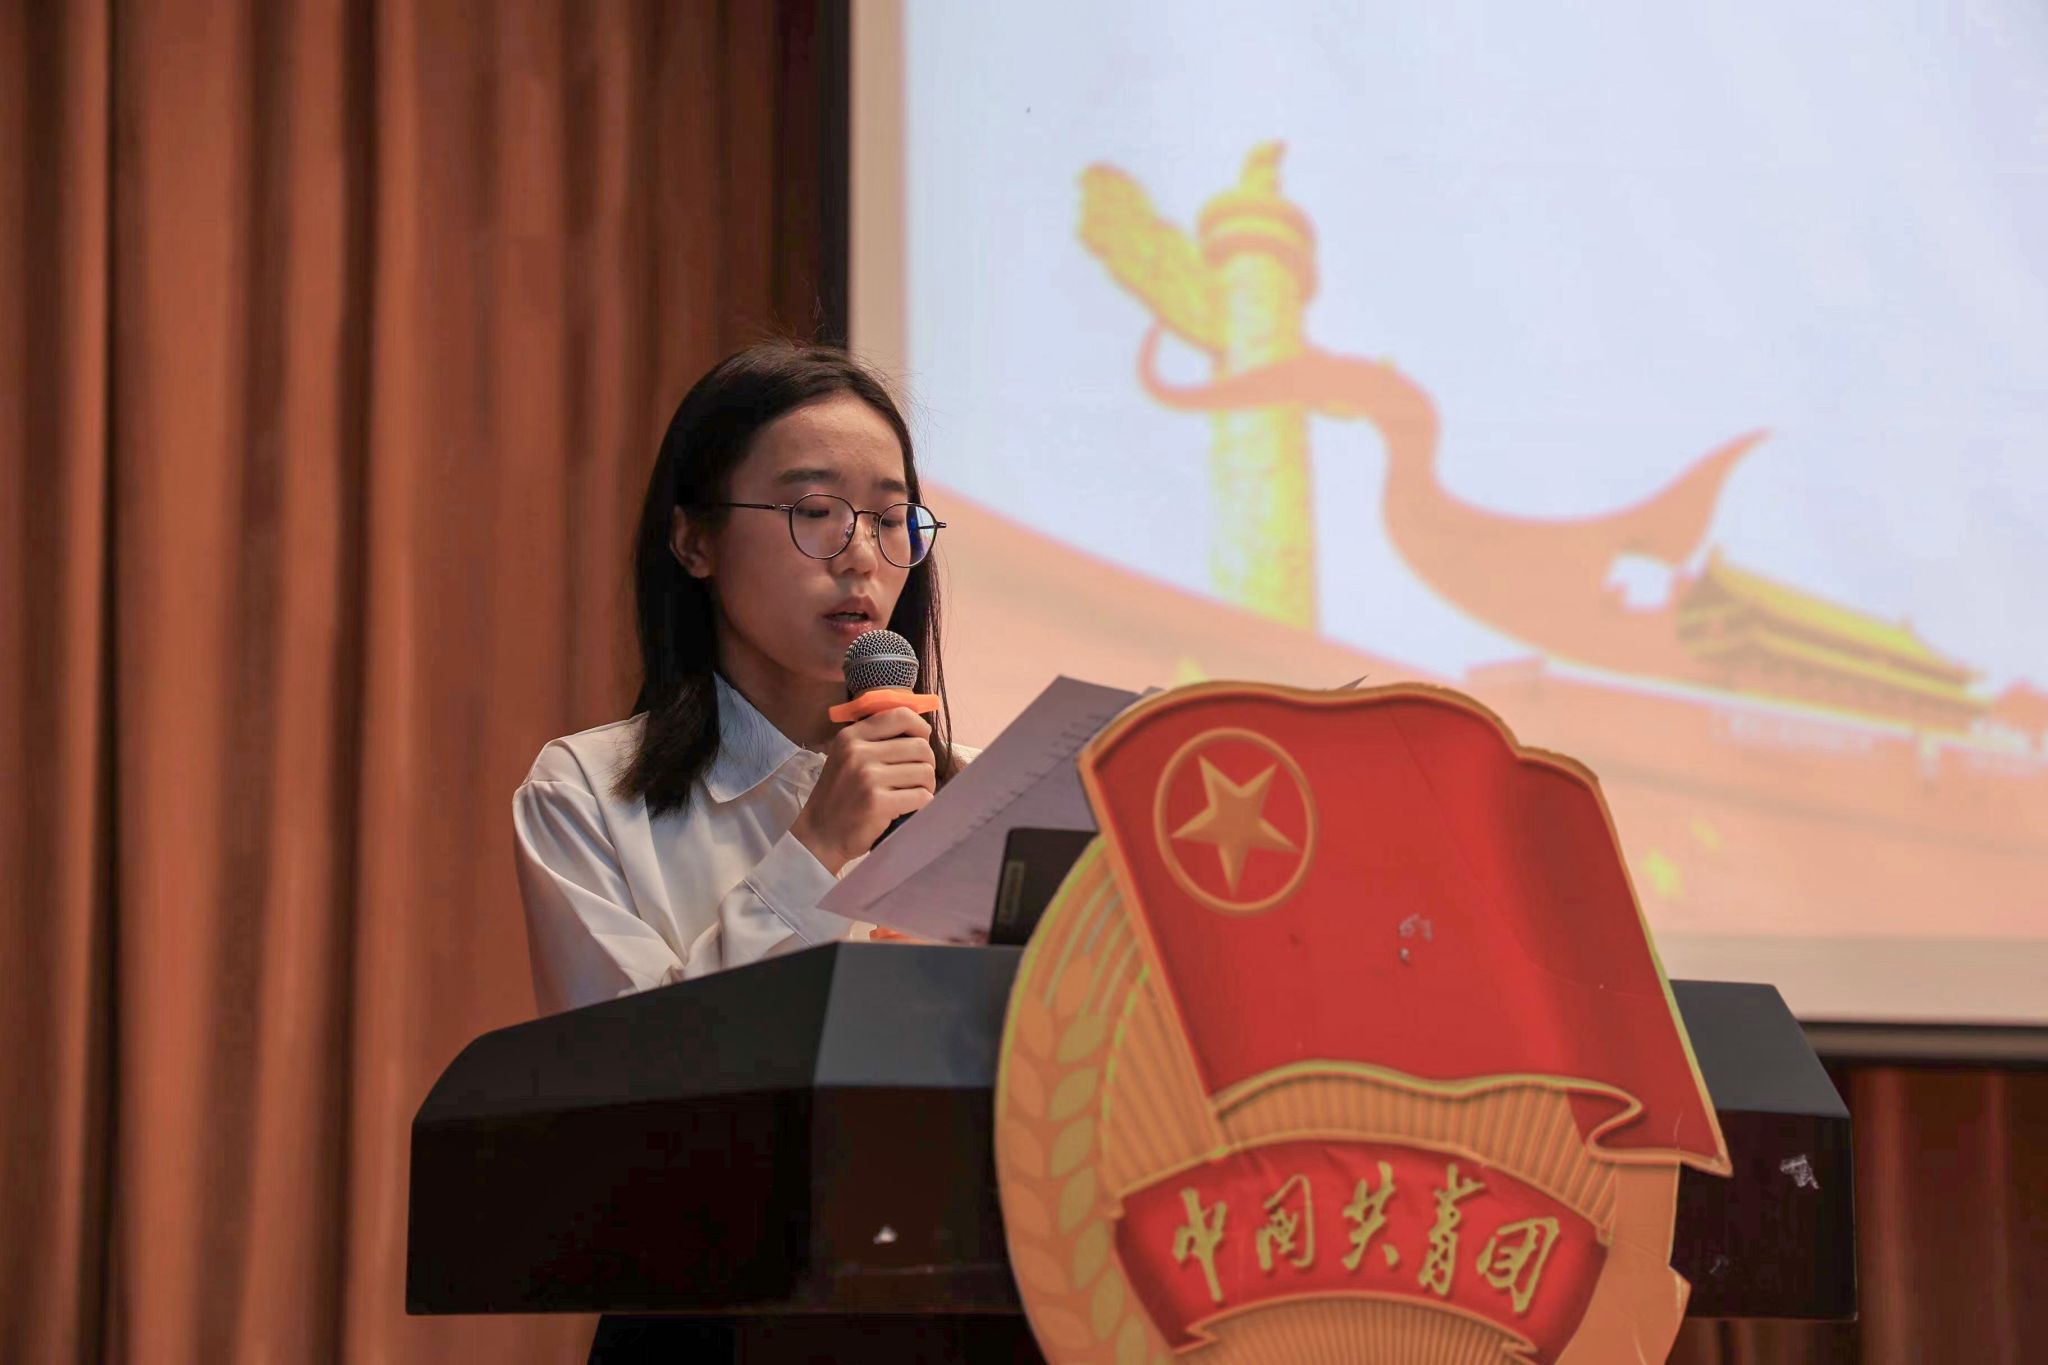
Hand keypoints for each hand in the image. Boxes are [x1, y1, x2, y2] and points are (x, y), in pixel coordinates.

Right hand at [789, 707, 935, 873]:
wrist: (820, 834)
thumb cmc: (841, 795)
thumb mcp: (847, 757)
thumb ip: (876, 739)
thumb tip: (921, 729)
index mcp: (852, 736)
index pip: (900, 715)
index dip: (920, 727)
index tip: (922, 741)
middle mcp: (859, 752)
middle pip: (920, 747)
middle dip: (926, 764)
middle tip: (917, 778)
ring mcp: (868, 777)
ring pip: (925, 772)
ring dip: (926, 786)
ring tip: (911, 794)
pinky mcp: (879, 802)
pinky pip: (921, 796)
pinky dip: (921, 803)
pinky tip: (908, 808)